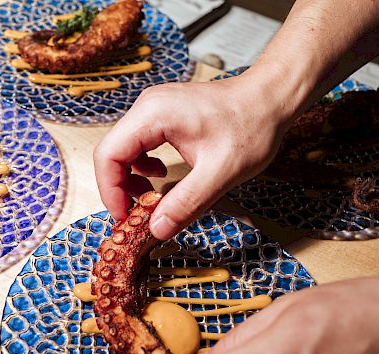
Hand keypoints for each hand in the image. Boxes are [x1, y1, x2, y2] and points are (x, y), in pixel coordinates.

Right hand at [94, 73, 290, 239]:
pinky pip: (139, 146)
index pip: (109, 155)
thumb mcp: (220, 172)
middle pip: (112, 153)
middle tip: (136, 215)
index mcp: (153, 115)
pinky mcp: (163, 117)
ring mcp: (154, 110)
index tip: (124, 217)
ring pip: (124, 151)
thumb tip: (156, 229)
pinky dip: (143, 168)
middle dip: (119, 188)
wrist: (270, 99)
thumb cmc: (251, 126)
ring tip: (149, 199)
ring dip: (130, 180)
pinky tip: (160, 177)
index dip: (110, 191)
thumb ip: (186, 202)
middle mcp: (147, 108)